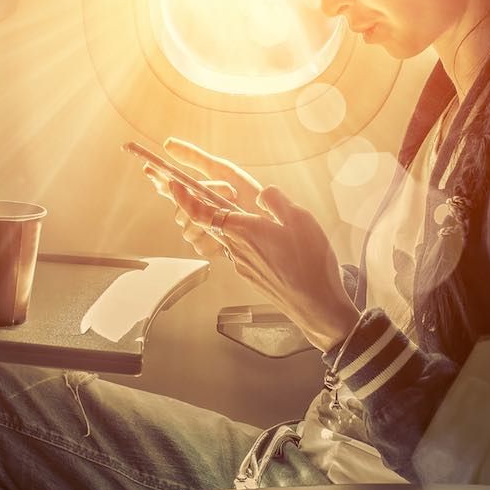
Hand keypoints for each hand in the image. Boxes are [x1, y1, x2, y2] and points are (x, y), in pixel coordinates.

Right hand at [141, 138, 268, 260]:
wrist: (273, 221)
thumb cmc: (249, 195)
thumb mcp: (223, 170)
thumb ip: (194, 157)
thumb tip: (168, 143)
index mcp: (194, 192)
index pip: (167, 186)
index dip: (156, 178)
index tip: (149, 168)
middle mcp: (193, 212)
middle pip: (177, 207)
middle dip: (200, 196)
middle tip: (226, 188)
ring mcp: (200, 230)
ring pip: (186, 225)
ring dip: (210, 215)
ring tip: (234, 209)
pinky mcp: (209, 247)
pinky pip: (199, 242)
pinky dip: (214, 234)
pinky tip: (229, 231)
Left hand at [147, 143, 358, 351]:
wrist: (316, 305)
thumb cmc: (309, 263)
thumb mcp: (299, 218)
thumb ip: (275, 200)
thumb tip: (262, 194)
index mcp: (243, 230)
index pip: (201, 212)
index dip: (183, 197)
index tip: (173, 184)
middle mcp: (236, 248)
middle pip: (211, 223)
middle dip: (203, 207)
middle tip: (210, 194)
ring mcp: (242, 265)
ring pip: (228, 238)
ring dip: (231, 226)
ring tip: (256, 221)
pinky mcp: (250, 276)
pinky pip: (241, 252)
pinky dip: (246, 242)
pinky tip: (270, 243)